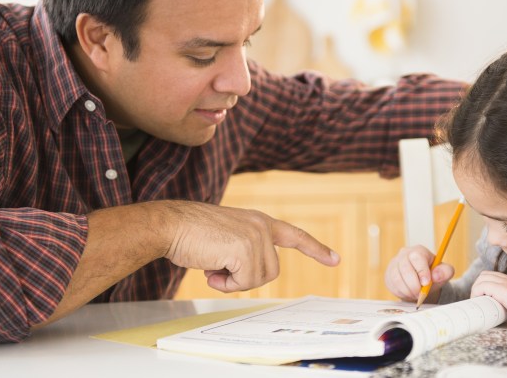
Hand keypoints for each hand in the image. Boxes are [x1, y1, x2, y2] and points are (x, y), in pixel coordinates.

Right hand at [162, 201, 339, 291]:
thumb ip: (244, 250)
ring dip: (234, 281)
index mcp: (259, 222)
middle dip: (245, 278)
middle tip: (220, 267)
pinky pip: (244, 282)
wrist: (171, 225)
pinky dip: (226, 284)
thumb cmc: (191, 234)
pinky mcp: (246, 249)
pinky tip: (210, 268)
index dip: (315, 249)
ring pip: (259, 279)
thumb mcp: (227, 238)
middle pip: (271, 271)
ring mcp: (256, 236)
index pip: (294, 235)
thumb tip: (248, 274)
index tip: (335, 259)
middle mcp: (262, 226)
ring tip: (213, 264)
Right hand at [384, 245, 454, 302]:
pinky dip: (401, 292)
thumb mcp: (444, 272)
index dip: (421, 271)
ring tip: (415, 295)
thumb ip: (445, 272)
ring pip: (397, 278)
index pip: (417, 257)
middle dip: (414, 285)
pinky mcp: (388, 274)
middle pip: (405, 268)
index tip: (426, 283)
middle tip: (420, 294)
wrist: (422, 281)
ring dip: (407, 290)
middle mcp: (404, 254)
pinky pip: (392, 284)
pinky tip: (408, 293)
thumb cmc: (433, 275)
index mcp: (419, 251)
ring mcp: (394, 263)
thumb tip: (436, 275)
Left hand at [471, 271, 506, 325]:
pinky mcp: (503, 289)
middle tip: (479, 301)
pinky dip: (477, 293)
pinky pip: (482, 286)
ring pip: (482, 278)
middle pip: (486, 274)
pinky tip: (479, 303)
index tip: (485, 299)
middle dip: (478, 286)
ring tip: (478, 303)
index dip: (487, 286)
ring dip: (476, 289)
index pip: (496, 277)